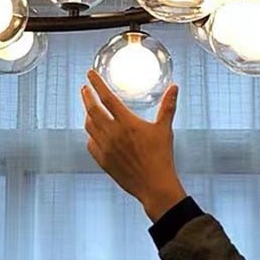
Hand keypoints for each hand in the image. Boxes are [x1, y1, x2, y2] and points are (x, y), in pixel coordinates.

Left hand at [81, 70, 185, 221]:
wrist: (154, 185)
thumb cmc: (161, 157)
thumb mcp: (165, 129)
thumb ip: (167, 106)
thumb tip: (174, 87)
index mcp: (127, 123)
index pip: (107, 97)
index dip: (97, 84)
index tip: (90, 74)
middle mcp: (112, 133)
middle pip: (92, 109)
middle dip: (86, 96)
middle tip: (85, 88)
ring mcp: (105, 148)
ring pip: (89, 126)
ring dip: (87, 114)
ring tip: (89, 108)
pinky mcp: (103, 160)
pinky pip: (90, 143)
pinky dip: (90, 134)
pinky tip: (94, 132)